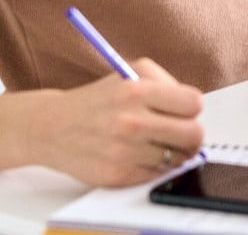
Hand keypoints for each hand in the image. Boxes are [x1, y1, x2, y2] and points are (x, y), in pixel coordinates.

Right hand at [37, 58, 203, 186]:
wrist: (51, 126)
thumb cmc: (99, 99)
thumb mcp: (131, 73)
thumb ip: (167, 84)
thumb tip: (196, 109)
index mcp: (137, 91)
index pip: (194, 104)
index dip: (192, 108)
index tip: (185, 111)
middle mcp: (131, 122)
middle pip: (193, 135)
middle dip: (192, 134)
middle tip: (180, 132)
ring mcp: (123, 151)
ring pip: (178, 158)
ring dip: (172, 152)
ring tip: (155, 142)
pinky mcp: (117, 175)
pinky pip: (157, 174)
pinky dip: (154, 167)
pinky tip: (139, 154)